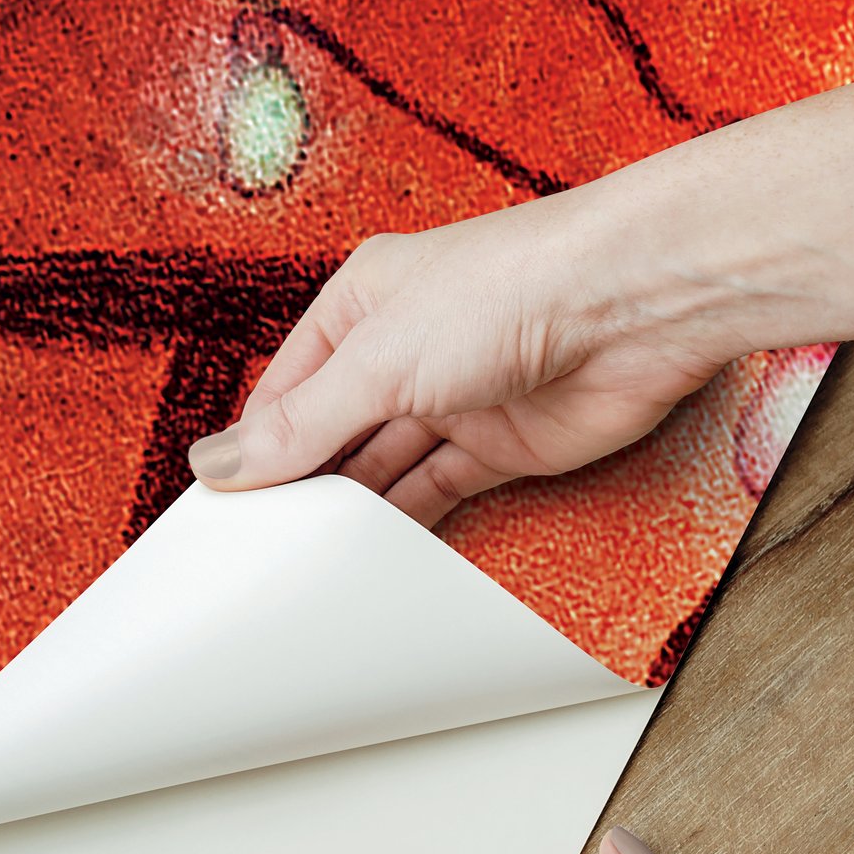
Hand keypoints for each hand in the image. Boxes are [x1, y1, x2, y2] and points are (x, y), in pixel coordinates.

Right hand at [187, 199, 738, 530]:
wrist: (633, 305)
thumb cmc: (507, 290)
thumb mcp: (377, 360)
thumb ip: (302, 423)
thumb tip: (220, 464)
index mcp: (361, 304)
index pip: (287, 387)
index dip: (254, 445)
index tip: (220, 508)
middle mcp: (405, 349)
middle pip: (334, 430)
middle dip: (301, 483)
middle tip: (258, 549)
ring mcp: (456, 398)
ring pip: (386, 466)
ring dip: (353, 510)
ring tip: (306, 563)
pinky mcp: (506, 445)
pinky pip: (441, 491)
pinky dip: (410, 524)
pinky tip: (374, 557)